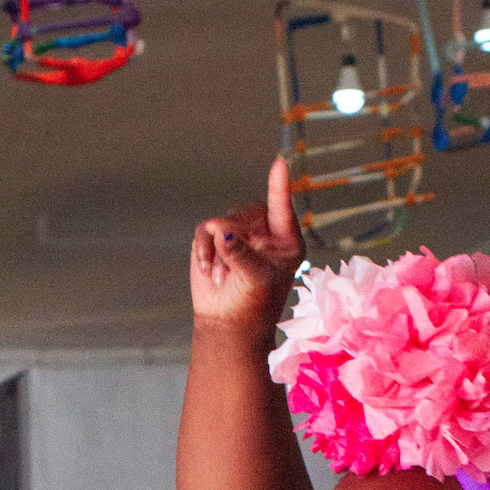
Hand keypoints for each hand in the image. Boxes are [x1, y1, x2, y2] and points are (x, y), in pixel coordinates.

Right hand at [190, 155, 304, 333]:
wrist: (227, 326)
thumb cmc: (252, 307)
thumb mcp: (255, 280)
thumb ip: (241, 253)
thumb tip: (221, 232)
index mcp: (285, 242)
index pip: (282, 209)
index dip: (279, 186)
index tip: (280, 163)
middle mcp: (264, 233)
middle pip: (247, 211)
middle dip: (234, 230)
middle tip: (227, 250)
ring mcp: (239, 235)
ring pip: (224, 220)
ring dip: (218, 248)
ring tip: (221, 275)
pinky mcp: (214, 240)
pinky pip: (205, 231)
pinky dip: (203, 250)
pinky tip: (208, 270)